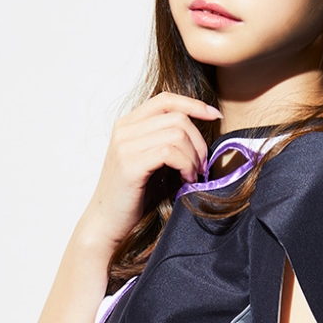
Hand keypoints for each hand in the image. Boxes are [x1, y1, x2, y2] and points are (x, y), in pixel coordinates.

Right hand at [84, 92, 221, 248]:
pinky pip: (169, 152)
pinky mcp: (129, 164)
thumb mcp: (151, 156)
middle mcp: (124, 129)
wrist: (107, 223)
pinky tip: (186, 179)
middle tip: (203, 163)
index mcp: (129, 123)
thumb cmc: (135, 192)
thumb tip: (205, 123)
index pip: (166, 99)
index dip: (194, 104)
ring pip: (177, 134)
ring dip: (193, 156)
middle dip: (199, 140)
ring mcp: (125, 145)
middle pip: (178, 117)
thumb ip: (168, 136)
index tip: (215, 116)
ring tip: (193, 174)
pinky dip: (185, 165)